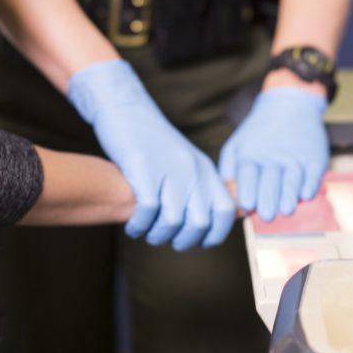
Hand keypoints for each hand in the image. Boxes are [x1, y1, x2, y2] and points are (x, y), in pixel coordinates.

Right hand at [68, 60, 235, 250]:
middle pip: (198, 223)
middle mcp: (192, 170)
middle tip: (166, 240)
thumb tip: (211, 223)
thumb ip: (200, 188)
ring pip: (172, 221)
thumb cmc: (154, 144)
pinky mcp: (143, 167)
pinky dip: (139, 225)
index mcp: (206, 171)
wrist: (127, 110)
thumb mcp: (186, 162)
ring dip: (157, 236)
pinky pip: (147, 210)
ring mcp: (169, 169)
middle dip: (182, 241)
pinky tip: (134, 224)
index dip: (214, 235)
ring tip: (146, 233)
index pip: (225, 212)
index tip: (198, 242)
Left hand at [219, 87, 328, 220]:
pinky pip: (313, 174)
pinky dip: (310, 185)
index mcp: (251, 155)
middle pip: (270, 179)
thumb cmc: (259, 135)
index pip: (248, 173)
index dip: (248, 189)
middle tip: (267, 215)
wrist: (291, 106)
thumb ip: (229, 171)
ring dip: (289, 195)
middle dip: (268, 198)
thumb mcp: (237, 145)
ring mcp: (296, 157)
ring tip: (286, 210)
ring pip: (292, 178)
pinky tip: (305, 195)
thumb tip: (227, 201)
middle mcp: (274, 156)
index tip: (247, 206)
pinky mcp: (315, 158)